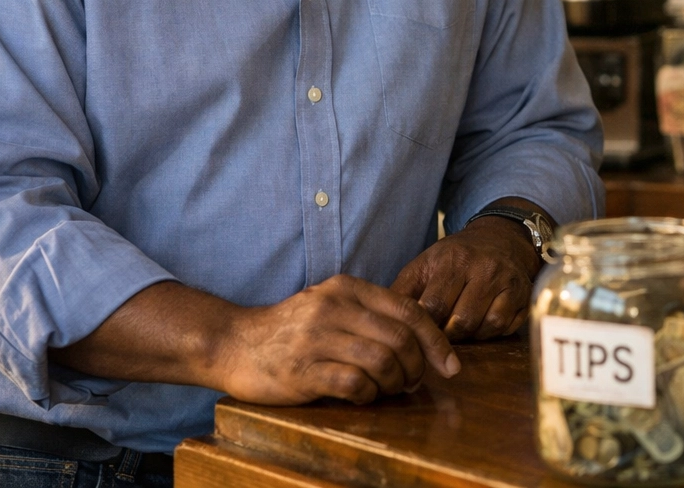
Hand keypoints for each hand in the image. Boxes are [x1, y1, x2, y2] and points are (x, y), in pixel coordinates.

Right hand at [213, 274, 458, 404]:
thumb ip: (371, 314)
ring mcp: (316, 338)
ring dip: (394, 382)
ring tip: (388, 389)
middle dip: (417, 366)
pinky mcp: (301, 370)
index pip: (408, 311)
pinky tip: (362, 395)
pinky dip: (368, 394)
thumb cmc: (291, 329)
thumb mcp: (332, 305)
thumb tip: (421, 342)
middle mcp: (334, 307)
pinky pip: (354, 383)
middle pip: (400, 338)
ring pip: (382, 360)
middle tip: (412, 382)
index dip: (436, 341)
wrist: (233, 342)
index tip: (451, 366)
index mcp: (348, 288)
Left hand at [392, 217, 539, 340]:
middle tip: (439, 337)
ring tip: (460, 330)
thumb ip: (402, 291)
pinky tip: (482, 324)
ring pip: (486, 326)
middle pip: (461, 321)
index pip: (434, 306)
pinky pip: (506, 326)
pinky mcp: (524, 292)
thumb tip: (378, 320)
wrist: (500, 238)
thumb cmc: (455, 258)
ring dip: (470, 336)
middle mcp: (482, 268)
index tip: (418, 334)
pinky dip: (491, 332)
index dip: (424, 327)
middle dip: (447, 336)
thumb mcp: (424, 265)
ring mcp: (506, 280)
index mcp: (451, 260)